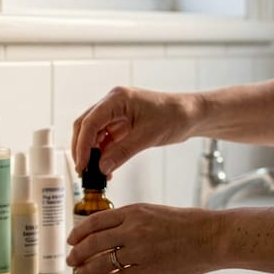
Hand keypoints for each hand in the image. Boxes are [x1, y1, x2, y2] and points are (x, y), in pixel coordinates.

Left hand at [66, 203, 220, 273]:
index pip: (95, 221)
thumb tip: (109, 231)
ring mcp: (140, 251)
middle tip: (70, 261)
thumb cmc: (188, 223)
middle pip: (92, 243)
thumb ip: (132, 219)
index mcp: (134, 212)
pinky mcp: (149, 271)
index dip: (78, 233)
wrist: (212, 236)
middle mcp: (132, 230)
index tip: (71, 240)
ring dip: (86, 270)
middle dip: (77, 254)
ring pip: (101, 262)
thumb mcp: (154, 212)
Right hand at [70, 86, 196, 173]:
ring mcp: (116, 113)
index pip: (90, 122)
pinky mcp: (122, 124)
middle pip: (86, 126)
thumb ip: (122, 152)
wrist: (191, 114)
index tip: (82, 165)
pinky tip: (106, 169)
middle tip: (84, 171)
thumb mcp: (147, 136)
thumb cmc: (174, 116)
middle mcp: (113, 103)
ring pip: (94, 134)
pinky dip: (104, 154)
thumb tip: (102, 168)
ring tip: (95, 174)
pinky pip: (106, 139)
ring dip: (92, 153)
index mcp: (117, 99)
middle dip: (82, 149)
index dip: (82, 145)